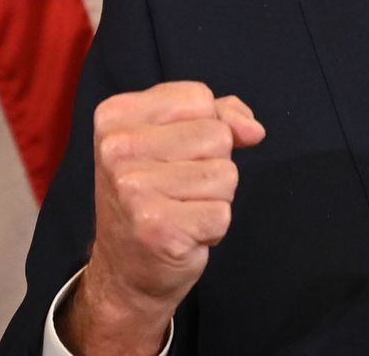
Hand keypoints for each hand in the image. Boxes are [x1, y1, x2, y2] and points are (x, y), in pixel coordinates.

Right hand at [59, 81, 264, 353]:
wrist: (124, 270)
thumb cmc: (153, 196)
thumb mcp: (172, 139)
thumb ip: (217, 116)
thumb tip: (253, 130)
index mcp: (115, 116)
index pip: (198, 97)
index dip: (205, 125)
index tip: (174, 154)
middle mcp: (118, 148)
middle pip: (216, 134)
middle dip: (212, 163)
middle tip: (177, 188)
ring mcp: (134, 189)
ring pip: (225, 173)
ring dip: (215, 197)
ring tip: (181, 209)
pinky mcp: (158, 227)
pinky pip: (222, 212)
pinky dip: (212, 226)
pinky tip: (183, 232)